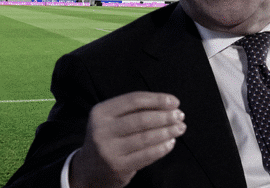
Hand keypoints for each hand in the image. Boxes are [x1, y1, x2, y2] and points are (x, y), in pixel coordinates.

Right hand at [69, 91, 185, 187]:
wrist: (89, 169)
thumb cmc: (108, 137)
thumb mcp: (110, 119)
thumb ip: (132, 111)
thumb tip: (167, 105)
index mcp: (100, 112)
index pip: (133, 100)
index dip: (156, 99)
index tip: (175, 102)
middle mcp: (102, 130)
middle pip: (141, 119)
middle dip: (165, 116)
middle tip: (180, 116)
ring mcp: (109, 150)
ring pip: (145, 138)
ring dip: (167, 132)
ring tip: (179, 128)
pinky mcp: (118, 167)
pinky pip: (146, 156)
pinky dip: (162, 148)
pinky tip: (171, 143)